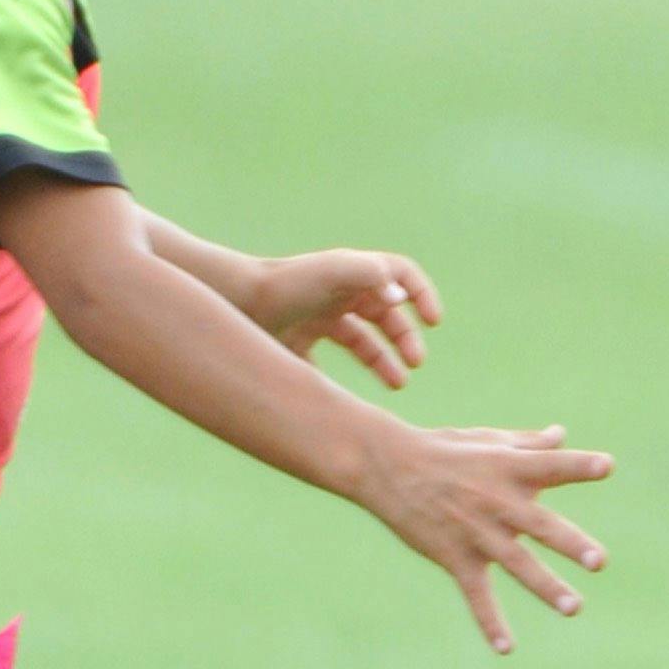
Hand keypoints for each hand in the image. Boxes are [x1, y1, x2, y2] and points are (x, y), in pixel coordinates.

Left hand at [251, 249, 442, 389]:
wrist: (234, 302)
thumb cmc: (286, 284)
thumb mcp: (331, 272)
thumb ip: (369, 275)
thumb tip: (401, 296)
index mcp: (353, 275)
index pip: (401, 276)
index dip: (423, 296)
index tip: (434, 322)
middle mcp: (340, 295)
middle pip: (388, 316)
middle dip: (407, 339)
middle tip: (415, 363)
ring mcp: (320, 320)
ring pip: (365, 343)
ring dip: (386, 361)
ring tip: (399, 384)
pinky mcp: (300, 344)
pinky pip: (331, 364)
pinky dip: (342, 380)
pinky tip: (352, 395)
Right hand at [355, 420, 612, 652]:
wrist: (388, 467)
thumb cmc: (445, 450)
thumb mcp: (487, 440)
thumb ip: (528, 445)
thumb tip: (561, 435)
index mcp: (510, 468)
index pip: (551, 465)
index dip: (579, 466)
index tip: (607, 467)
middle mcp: (497, 501)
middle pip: (541, 525)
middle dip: (571, 544)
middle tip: (600, 562)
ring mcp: (476, 532)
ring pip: (517, 564)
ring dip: (546, 587)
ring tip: (575, 607)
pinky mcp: (455, 557)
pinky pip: (476, 595)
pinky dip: (490, 622)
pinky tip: (507, 648)